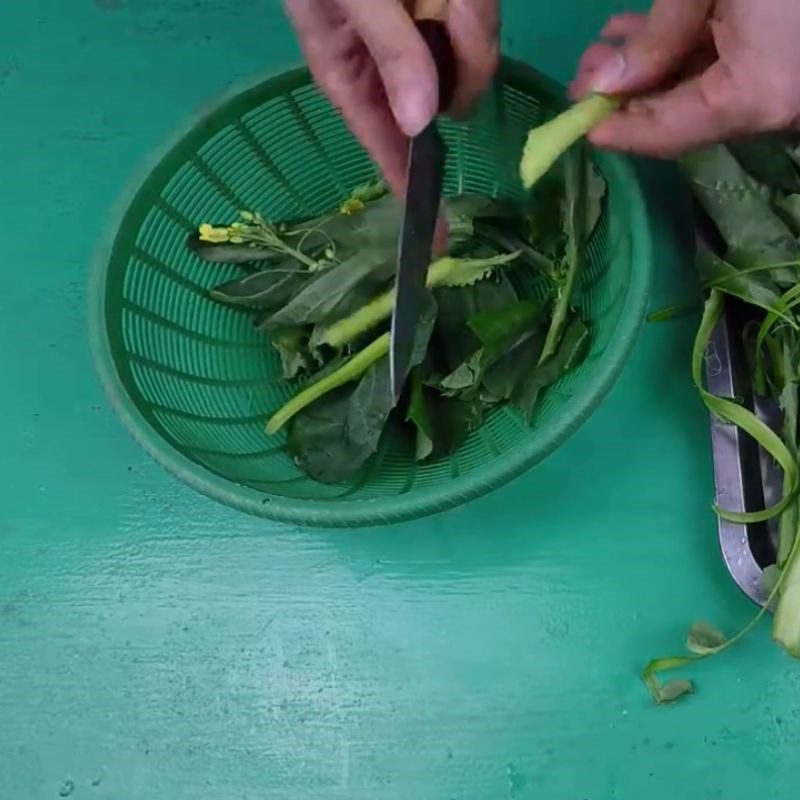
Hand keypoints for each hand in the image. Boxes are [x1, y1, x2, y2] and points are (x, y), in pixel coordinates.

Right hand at [285, 0, 498, 194]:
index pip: (385, 148)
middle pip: (450, 98)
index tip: (435, 237)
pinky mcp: (443, 11)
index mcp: (350, 75)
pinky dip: (474, 2)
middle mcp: (387, 67)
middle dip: (464, 57)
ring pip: (474, 54)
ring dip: (470, 16)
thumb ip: (390, 51)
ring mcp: (419, 37)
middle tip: (454, 7)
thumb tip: (419, 123)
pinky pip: (478, 20)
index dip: (412, 188)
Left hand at [570, 0, 799, 156]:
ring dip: (650, 70)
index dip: (619, 132)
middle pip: (684, 115)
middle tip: (582, 78)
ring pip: (704, 90)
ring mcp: (787, 87)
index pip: (669, 132)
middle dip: (628, 96)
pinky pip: (731, 69)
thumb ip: (657, 37)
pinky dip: (685, 52)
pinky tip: (645, 33)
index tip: (576, 127)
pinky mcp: (789, 65)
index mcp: (756, 94)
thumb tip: (606, 84)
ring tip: (605, 48)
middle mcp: (776, 105)